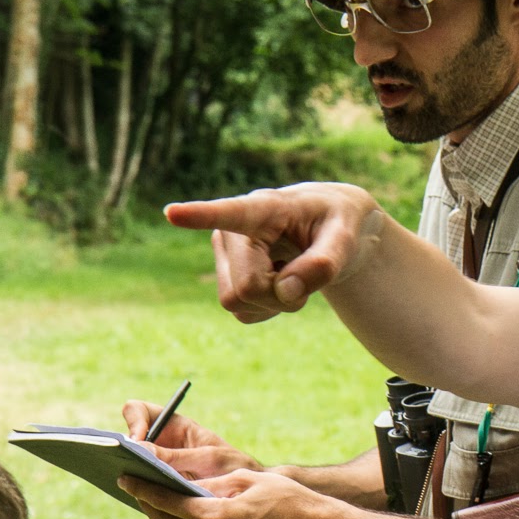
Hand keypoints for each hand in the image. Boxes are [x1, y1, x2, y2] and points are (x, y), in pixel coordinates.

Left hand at [118, 469, 339, 518]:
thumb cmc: (289, 499)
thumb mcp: (249, 480)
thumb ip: (211, 483)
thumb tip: (181, 482)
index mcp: (216, 518)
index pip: (167, 502)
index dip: (143, 489)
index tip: (125, 478)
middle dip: (150, 505)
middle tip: (136, 487)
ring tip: (158, 500)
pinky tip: (189, 517)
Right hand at [121, 400, 262, 479]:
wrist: (246, 493)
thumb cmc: (231, 467)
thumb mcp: (208, 458)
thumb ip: (175, 455)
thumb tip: (137, 448)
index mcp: (171, 426)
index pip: (137, 411)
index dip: (133, 421)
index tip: (137, 442)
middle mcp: (159, 444)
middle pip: (126, 441)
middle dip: (120, 451)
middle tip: (122, 467)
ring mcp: (155, 467)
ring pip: (129, 466)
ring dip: (125, 474)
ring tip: (126, 484)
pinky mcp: (157, 489)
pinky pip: (138, 488)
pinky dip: (137, 493)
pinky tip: (141, 501)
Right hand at [164, 183, 384, 323]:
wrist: (329, 228)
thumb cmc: (338, 224)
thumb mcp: (346, 238)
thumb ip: (324, 264)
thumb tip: (285, 292)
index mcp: (265, 207)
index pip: (230, 212)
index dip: (200, 215)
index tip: (172, 213)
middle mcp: (233, 229)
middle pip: (245, 287)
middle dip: (280, 297)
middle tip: (306, 278)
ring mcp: (223, 253)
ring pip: (236, 302)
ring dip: (273, 303)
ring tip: (293, 275)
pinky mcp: (224, 275)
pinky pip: (240, 312)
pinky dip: (267, 308)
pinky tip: (279, 282)